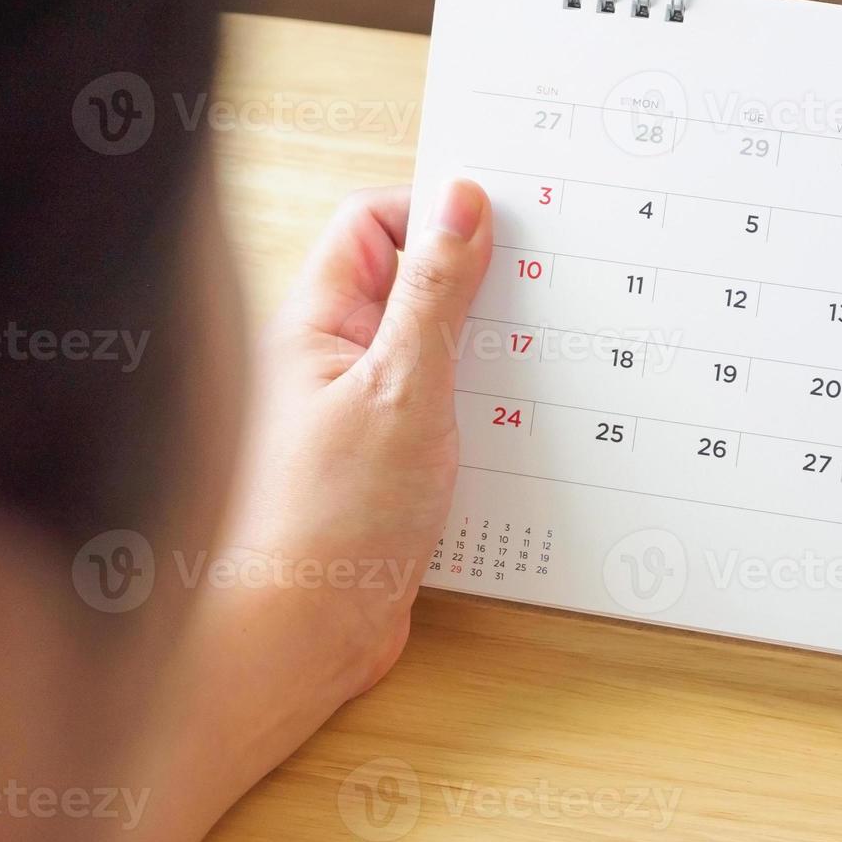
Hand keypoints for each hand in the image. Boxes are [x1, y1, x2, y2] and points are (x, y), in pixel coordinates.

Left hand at [224, 179, 491, 694]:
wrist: (303, 638)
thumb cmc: (330, 519)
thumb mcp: (403, 387)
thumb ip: (436, 293)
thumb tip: (462, 203)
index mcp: (315, 323)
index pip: (374, 224)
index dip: (436, 215)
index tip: (503, 228)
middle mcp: (333, 358)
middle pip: (410, 283)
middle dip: (475, 283)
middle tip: (538, 293)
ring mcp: (360, 408)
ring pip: (433, 347)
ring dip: (483, 350)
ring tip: (535, 365)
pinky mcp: (386, 458)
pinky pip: (440, 404)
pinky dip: (479, 404)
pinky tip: (517, 425)